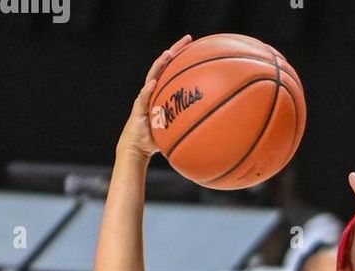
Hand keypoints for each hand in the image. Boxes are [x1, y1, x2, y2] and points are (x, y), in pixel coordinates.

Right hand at [117, 35, 193, 158]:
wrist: (138, 148)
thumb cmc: (158, 139)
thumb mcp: (178, 129)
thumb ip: (191, 124)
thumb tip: (216, 129)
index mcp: (163, 93)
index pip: (174, 70)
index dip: (184, 57)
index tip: (197, 44)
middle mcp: (153, 91)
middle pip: (164, 66)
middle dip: (175, 51)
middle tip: (188, 39)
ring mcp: (144, 98)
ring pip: (152, 76)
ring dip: (160, 65)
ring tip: (168, 55)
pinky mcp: (138, 109)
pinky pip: (143, 98)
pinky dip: (147, 90)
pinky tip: (152, 84)